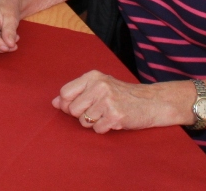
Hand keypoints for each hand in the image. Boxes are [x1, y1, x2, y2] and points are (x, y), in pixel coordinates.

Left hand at [53, 71, 186, 133]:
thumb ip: (76, 92)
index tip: (79, 106)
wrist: (151, 102)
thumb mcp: (99, 87)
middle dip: (82, 115)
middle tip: (97, 111)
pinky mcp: (115, 115)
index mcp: (93, 76)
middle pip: (72, 109)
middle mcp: (99, 86)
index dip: (67, 104)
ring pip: (83, 121)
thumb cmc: (122, 95)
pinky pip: (97, 129)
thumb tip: (54, 103)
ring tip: (106, 115)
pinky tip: (113, 121)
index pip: (65, 93)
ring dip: (93, 123)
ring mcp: (108, 101)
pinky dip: (104, 128)